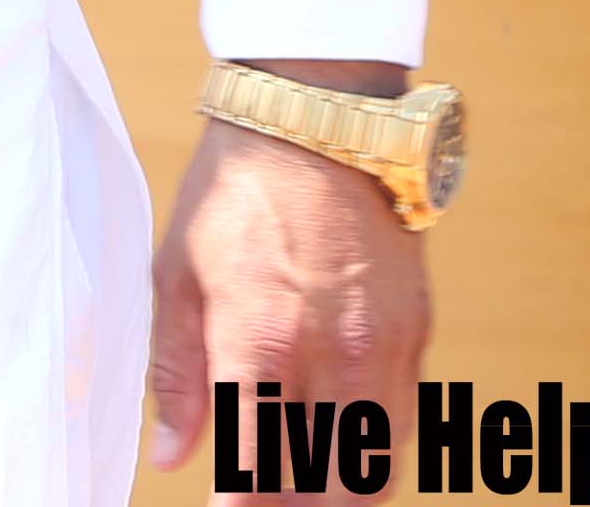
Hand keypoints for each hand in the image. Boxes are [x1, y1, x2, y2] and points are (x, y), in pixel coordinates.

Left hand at [144, 118, 427, 477]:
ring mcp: (383, 345)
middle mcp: (332, 352)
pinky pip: (402, 421)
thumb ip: (175, 374)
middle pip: (326, 486)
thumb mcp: (177, 274)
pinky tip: (341, 454)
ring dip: (338, 495)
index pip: (255, 468)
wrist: (317, 119)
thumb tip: (173, 455)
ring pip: (375, 468)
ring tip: (303, 495)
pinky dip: (373, 454)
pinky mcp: (417, 331)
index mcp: (261, 339)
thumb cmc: (235, 192)